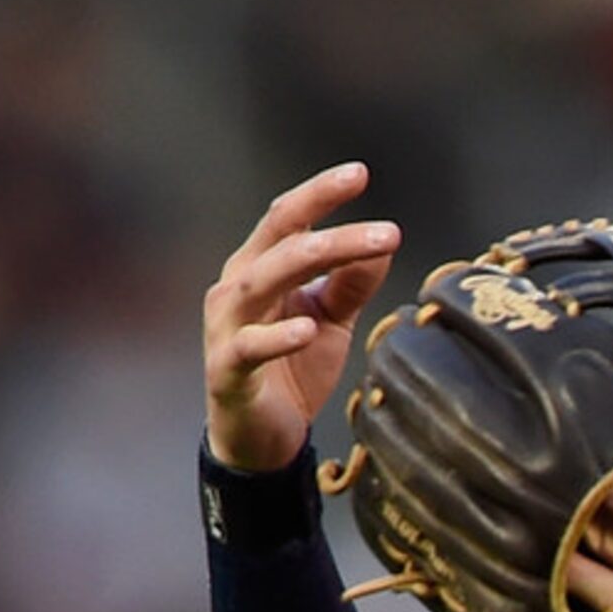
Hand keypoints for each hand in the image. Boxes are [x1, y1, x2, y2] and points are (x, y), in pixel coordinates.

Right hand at [203, 161, 401, 470]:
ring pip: (261, 282)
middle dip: (332, 228)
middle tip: (387, 230)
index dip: (320, 194)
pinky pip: (248, 347)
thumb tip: (382, 244)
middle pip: (281, 244)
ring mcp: (226, 328)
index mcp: (259, 268)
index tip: (360, 173)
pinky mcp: (226, 371)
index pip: (287, 219)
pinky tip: (306, 329)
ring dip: (311, 264)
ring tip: (361, 252)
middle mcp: (236, 288)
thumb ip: (351, 283)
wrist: (261, 438)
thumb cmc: (292, 370)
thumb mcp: (331, 320)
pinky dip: (276, 337)